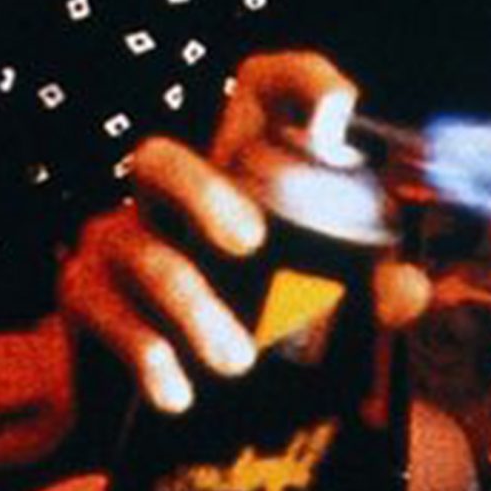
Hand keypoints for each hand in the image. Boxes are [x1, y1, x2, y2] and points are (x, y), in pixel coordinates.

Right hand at [61, 51, 427, 413]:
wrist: (159, 408)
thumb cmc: (245, 326)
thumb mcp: (312, 306)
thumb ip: (364, 293)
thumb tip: (407, 288)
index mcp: (234, 177)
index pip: (255, 95)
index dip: (297, 81)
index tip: (339, 114)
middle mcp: (166, 198)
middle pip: (162, 159)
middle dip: (204, 194)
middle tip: (250, 244)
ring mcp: (116, 239)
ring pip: (139, 247)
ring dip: (192, 307)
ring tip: (237, 362)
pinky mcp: (82, 292)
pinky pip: (103, 309)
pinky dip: (147, 353)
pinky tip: (178, 391)